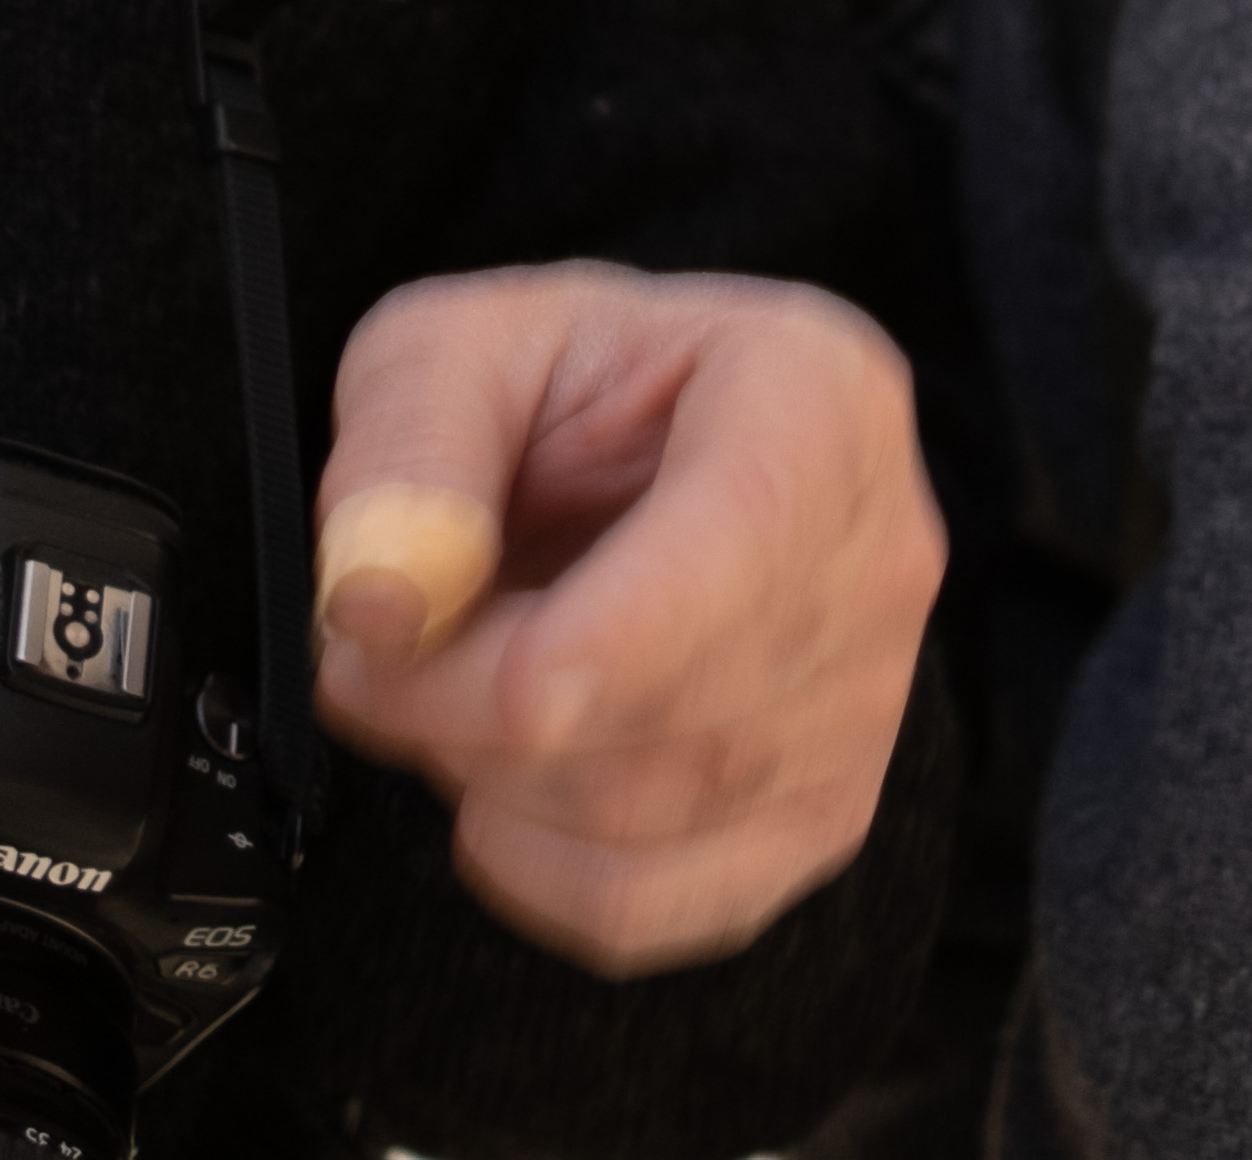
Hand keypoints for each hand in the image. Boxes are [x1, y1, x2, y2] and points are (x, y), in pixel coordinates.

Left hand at [304, 264, 942, 976]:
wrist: (640, 460)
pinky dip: (532, 873)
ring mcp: (868, 702)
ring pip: (652, 812)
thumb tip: (383, 595)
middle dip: (467, 706)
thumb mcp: (455, 344)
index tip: (461, 678)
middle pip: (676, 704)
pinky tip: (497, 789)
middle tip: (372, 653)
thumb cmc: (563, 393)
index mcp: (817, 394)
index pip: (749, 536)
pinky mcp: (822, 815)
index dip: (606, 638)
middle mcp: (878, 554)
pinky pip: (656, 906)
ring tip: (440, 693)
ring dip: (488, 779)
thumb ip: (410, 442)